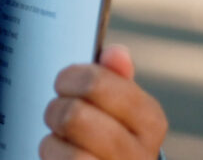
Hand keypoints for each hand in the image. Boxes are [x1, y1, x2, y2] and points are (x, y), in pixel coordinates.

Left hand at [40, 44, 167, 158]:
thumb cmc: (108, 135)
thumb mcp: (117, 105)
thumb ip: (113, 77)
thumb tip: (116, 53)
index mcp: (150, 120)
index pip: (98, 83)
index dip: (70, 78)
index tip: (63, 83)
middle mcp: (141, 153)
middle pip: (75, 115)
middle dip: (56, 110)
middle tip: (58, 113)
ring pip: (68, 150)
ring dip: (52, 141)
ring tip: (60, 139)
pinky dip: (52, 156)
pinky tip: (60, 157)